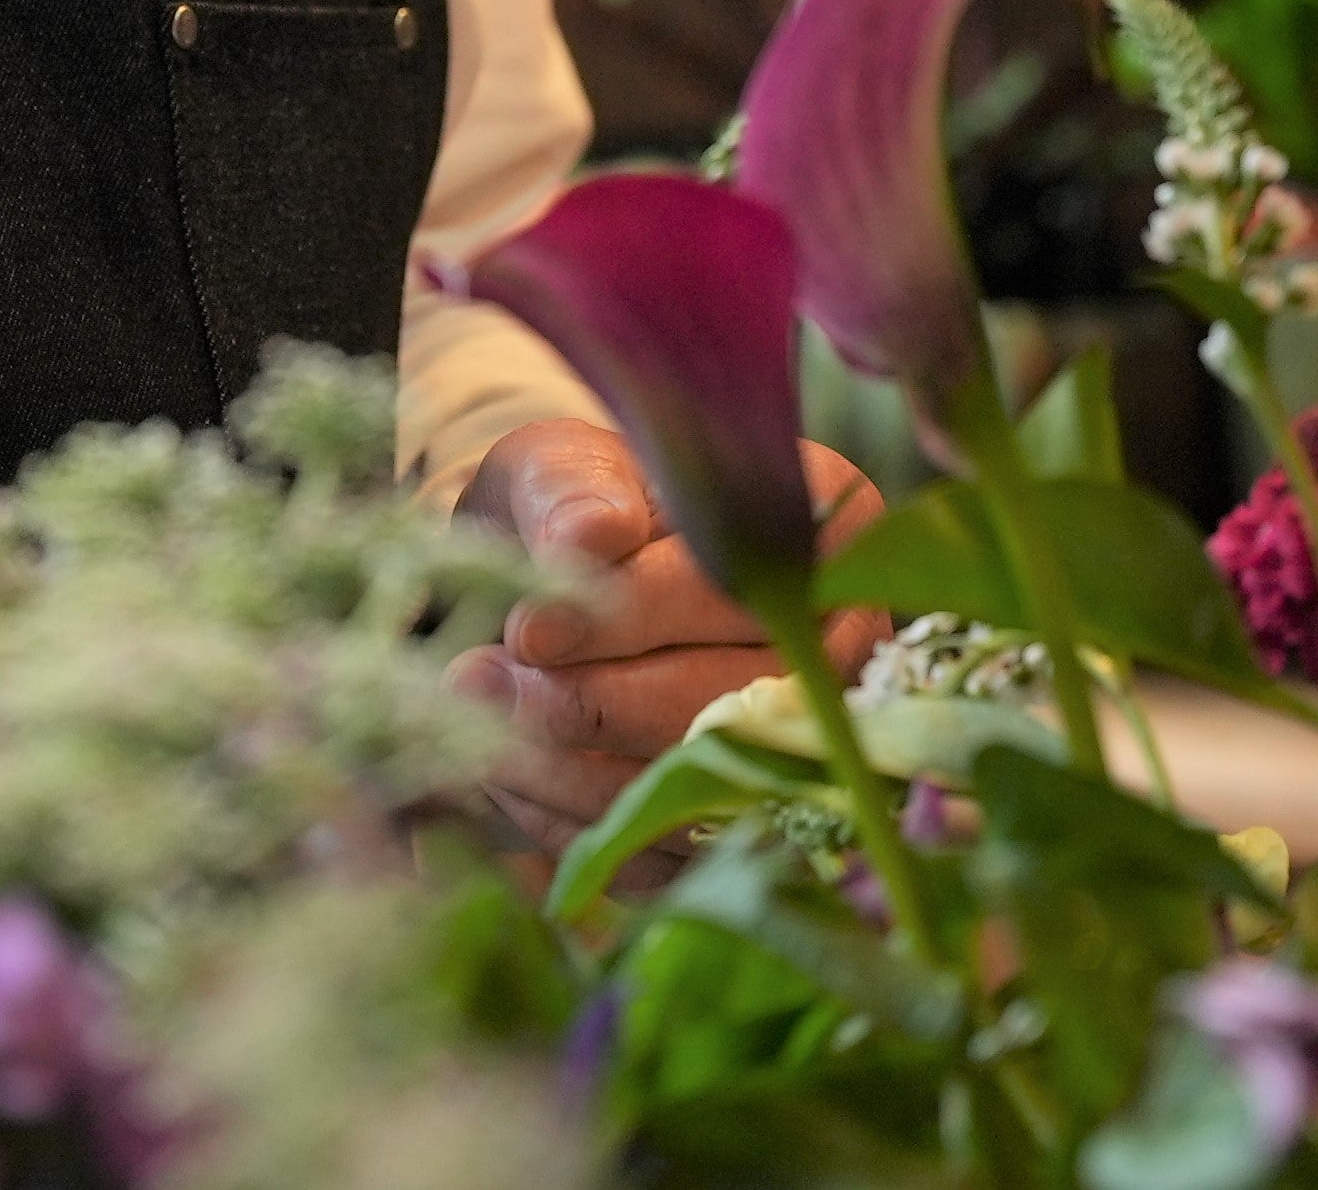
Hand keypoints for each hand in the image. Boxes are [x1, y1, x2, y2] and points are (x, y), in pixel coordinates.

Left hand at [450, 419, 886, 883]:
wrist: (563, 581)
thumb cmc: (579, 503)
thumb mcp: (567, 465)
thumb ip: (576, 492)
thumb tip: (591, 536)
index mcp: (825, 530)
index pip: (739, 585)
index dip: (633, 612)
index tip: (530, 629)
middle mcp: (842, 647)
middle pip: (729, 700)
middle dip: (591, 702)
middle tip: (476, 686)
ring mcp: (808, 746)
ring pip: (698, 786)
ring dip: (571, 768)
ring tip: (475, 724)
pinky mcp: (748, 823)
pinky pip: (672, 851)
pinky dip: (579, 824)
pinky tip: (507, 774)